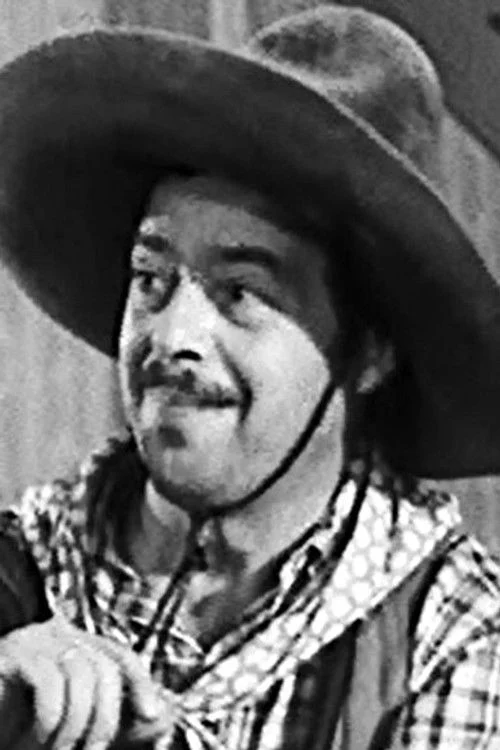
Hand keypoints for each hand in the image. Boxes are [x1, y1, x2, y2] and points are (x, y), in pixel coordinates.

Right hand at [0, 614, 174, 748]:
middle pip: (104, 667)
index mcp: (74, 649)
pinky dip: (50, 720)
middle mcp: (57, 638)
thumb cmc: (16, 728)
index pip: (119, 656)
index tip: (153, 719)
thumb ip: (113, 717)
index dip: (141, 683)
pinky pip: (49, 681)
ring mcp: (33, 643)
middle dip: (105, 720)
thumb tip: (162, 716)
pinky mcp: (11, 656)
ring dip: (72, 728)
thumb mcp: (73, 722)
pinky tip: (35, 741)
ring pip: (81, 675)